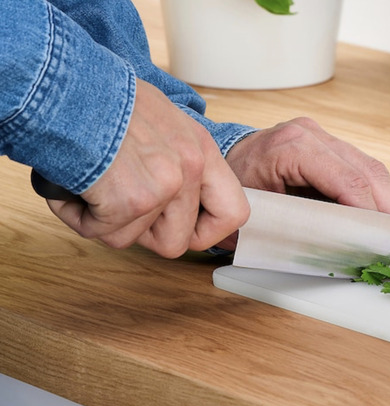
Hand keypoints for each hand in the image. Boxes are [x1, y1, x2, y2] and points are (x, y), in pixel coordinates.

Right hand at [47, 79, 249, 257]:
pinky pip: (104, 233)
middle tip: (119, 205)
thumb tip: (178, 198)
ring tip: (92, 183)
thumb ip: (177, 157)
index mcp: (202, 149)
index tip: (181, 229)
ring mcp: (166, 185)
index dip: (204, 233)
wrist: (61, 85)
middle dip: (141, 233)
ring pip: (135, 240)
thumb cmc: (99, 98)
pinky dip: (81, 216)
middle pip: (177, 242)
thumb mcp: (159, 119)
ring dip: (106, 221)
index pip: (234, 213)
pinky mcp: (133, 199)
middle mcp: (191, 167)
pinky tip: (75, 185)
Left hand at [217, 117, 389, 251]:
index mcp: (290, 147)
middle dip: (388, 209)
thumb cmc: (230, 189)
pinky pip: (361, 166)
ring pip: (371, 167)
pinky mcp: (328, 143)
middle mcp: (311, 133)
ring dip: (387, 201)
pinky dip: (375, 193)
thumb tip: (336, 249)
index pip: (347, 181)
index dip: (370, 214)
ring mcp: (321, 134)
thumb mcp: (256, 213)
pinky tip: (382, 215)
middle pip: (367, 171)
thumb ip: (295, 227)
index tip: (382, 241)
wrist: (216, 162)